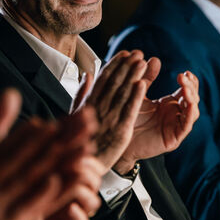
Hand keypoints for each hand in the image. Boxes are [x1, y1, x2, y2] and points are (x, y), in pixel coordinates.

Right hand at [0, 89, 96, 219]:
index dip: (23, 137)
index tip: (43, 123)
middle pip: (19, 161)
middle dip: (46, 143)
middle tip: (68, 128)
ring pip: (26, 180)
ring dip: (51, 161)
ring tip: (70, 147)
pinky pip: (25, 209)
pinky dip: (41, 195)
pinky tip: (58, 180)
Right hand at [72, 50, 148, 170]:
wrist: (83, 166)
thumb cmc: (80, 140)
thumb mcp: (76, 114)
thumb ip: (82, 94)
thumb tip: (87, 75)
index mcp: (89, 103)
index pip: (104, 79)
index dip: (115, 64)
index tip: (125, 53)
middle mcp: (99, 108)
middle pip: (114, 82)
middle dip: (126, 66)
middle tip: (137, 53)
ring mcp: (110, 119)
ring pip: (122, 93)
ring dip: (133, 76)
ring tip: (142, 62)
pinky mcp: (120, 131)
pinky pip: (129, 110)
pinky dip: (136, 96)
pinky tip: (142, 84)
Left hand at [114, 66, 199, 172]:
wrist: (117, 136)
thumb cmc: (128, 116)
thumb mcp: (138, 93)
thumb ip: (146, 78)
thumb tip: (155, 59)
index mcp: (170, 103)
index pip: (187, 90)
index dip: (189, 81)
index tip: (184, 73)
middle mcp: (176, 114)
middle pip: (193, 98)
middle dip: (191, 86)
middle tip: (183, 77)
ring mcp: (176, 126)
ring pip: (193, 111)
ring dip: (192, 98)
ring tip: (185, 88)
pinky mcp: (174, 138)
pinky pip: (186, 125)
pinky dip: (189, 114)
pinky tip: (187, 103)